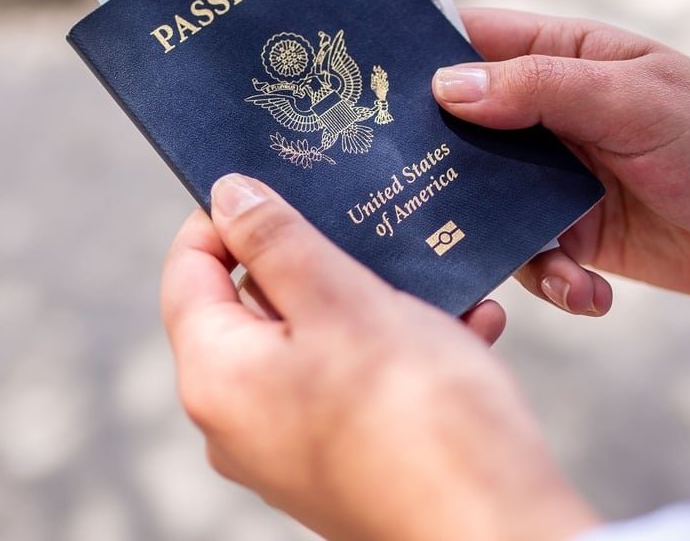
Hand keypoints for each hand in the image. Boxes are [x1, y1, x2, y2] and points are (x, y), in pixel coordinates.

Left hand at [162, 174, 597, 540]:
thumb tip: (229, 194)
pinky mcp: (342, 455)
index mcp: (218, 378)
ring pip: (318, 336)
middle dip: (315, 258)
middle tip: (365, 228)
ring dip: (372, 300)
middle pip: (256, 304)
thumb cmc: (418, 415)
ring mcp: (292, 442)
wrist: (502, 534)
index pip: (188, 271)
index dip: (223, 219)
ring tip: (432, 281)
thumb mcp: (341, 300)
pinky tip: (463, 328)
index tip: (271, 184)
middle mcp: (241, 418)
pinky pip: (355, 377)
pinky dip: (397, 344)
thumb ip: (276, 240)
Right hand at [433, 9, 689, 314]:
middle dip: (439, 160)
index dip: (421, 55)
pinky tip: (587, 291)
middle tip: (407, 188)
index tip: (372, 85)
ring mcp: (552, 175)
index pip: (473, 41)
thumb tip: (446, 86)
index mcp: (559, 58)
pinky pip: (529, 253)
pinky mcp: (569, 230)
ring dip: (500, 237)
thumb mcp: (631, 98)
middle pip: (462, 128)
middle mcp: (544, 114)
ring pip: (485, 199)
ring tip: (549, 264)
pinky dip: (552, 278)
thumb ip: (539, 87)